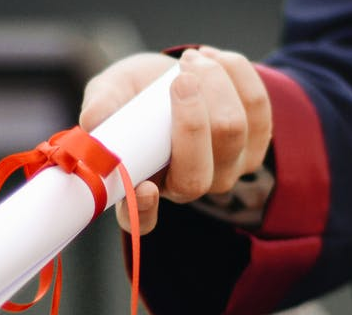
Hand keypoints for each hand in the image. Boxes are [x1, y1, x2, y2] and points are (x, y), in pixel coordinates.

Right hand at [79, 46, 271, 233]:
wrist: (175, 74)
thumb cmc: (136, 92)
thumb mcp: (111, 92)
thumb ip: (102, 106)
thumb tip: (94, 121)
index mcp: (143, 186)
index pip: (142, 219)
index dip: (144, 210)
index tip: (144, 188)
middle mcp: (187, 187)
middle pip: (198, 172)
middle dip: (192, 117)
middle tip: (179, 77)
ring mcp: (226, 170)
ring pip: (232, 131)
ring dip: (214, 83)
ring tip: (190, 60)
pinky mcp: (256, 144)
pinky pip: (258, 107)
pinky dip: (236, 74)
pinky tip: (213, 59)